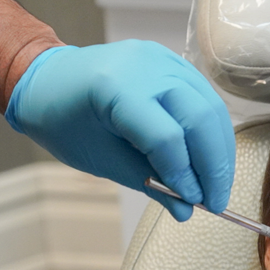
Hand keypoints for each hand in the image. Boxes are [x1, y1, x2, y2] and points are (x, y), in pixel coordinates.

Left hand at [5, 40, 235, 220]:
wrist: (48, 80)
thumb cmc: (64, 119)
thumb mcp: (102, 159)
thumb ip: (148, 183)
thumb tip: (186, 210)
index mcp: (116, 87)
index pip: (167, 137)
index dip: (185, 175)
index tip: (193, 203)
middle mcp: (145, 66)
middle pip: (200, 119)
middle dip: (214, 166)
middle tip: (215, 201)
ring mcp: (163, 59)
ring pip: (212, 108)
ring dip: (221, 152)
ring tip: (217, 185)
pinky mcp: (174, 62)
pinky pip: (206, 99)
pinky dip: (213, 133)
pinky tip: (210, 159)